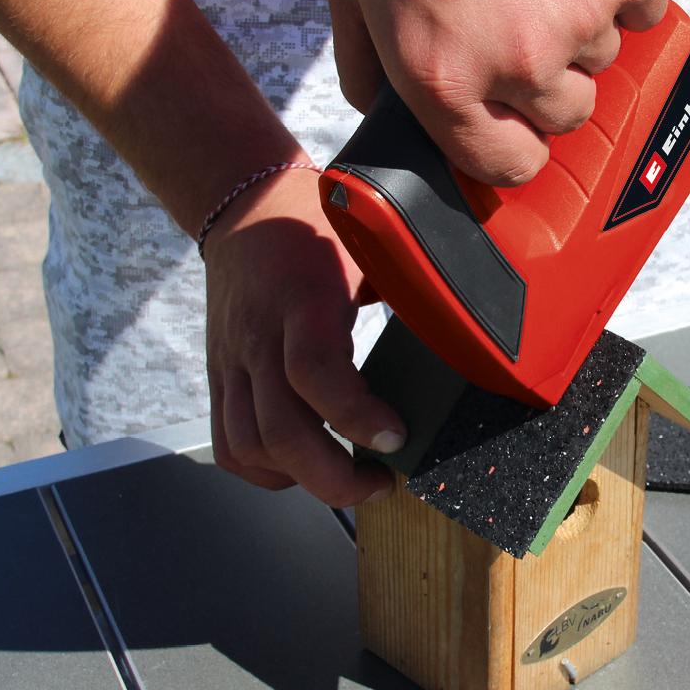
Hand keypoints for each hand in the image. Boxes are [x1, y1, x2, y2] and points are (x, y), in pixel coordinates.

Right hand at [202, 166, 405, 506]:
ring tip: (349, 477)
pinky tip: (302, 469)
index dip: (355, 416)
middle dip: (334, 478)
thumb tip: (469, 328)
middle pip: (278, 430)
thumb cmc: (317, 225)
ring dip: (301, 479)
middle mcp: (260, 336)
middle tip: (380, 482)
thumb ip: (408, 288)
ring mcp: (233, 361)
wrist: (245, 206)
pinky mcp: (220, 376)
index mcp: (303, 298)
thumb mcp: (370, 245)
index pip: (313, 371)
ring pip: (249, 446)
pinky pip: (229, 443)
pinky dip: (265, 470)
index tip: (397, 437)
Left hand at [327, 0, 669, 185]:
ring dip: (583, 24)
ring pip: (604, 58)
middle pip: (565, 115)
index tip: (515, 124)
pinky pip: (644, 9)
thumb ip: (366, 69)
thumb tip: (386, 120)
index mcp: (444, 78)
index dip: (513, 145)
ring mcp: (581, 19)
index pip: (508, 166)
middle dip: (548, 79)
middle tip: (522, 18)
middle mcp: (517, 61)